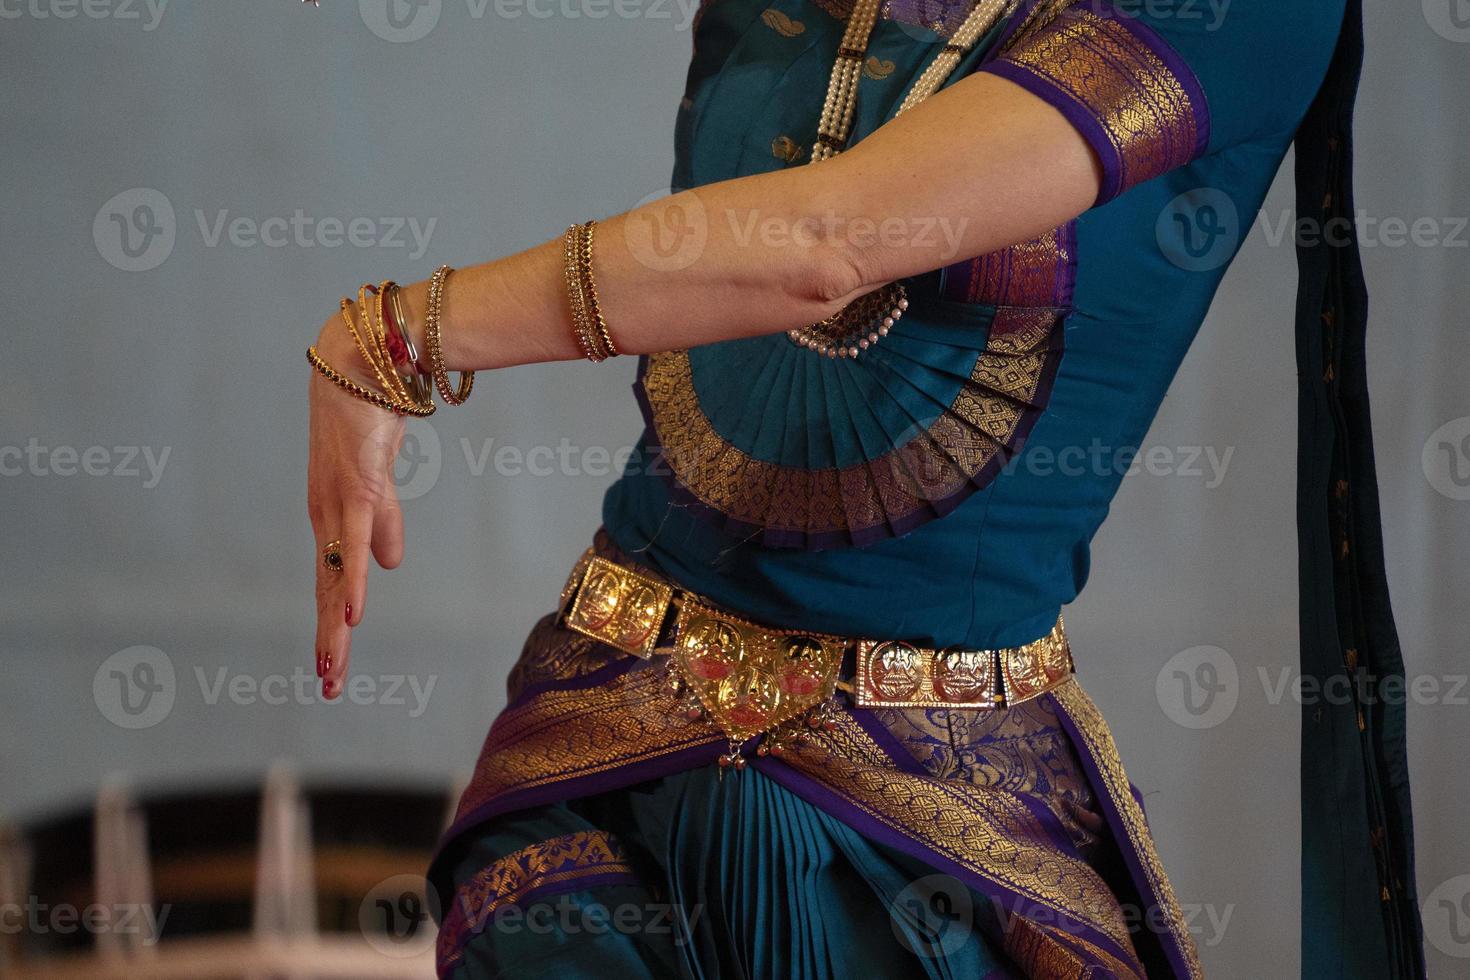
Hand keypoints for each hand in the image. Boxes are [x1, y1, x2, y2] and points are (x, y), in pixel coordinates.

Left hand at [306, 311, 406, 697]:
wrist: (363, 361)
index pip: (331, 582)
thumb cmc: (370, 414)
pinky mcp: (357, 487)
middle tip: (329, 687)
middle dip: (328, 640)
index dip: (332, 625)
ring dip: (334, 623)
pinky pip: (354, 542)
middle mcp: (326, 516)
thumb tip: (390, 567)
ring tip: (333, 666)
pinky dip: (352, 577)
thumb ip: (386, 524)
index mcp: (333, 517)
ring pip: (335, 575)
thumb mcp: (382, 481)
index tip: (333, 667)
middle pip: (326, 589)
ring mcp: (338, 503)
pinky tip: (351, 609)